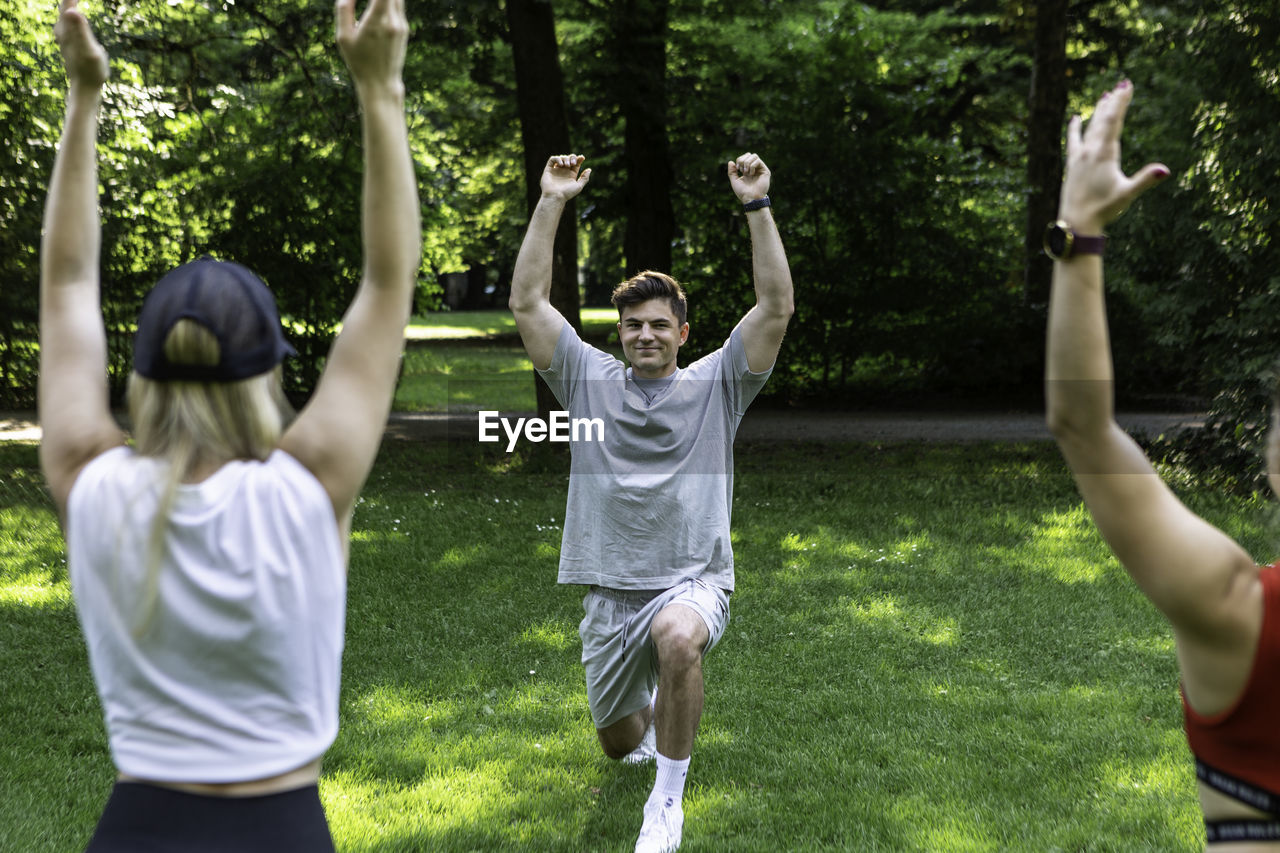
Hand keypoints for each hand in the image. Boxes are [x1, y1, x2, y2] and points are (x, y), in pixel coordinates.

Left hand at [55, 0, 108, 90]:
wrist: (84, 88)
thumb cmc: (90, 70)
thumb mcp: (90, 49)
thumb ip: (81, 30)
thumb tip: (72, 11)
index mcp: (68, 31)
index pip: (68, 6)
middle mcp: (63, 33)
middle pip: (64, 10)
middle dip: (69, 2)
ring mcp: (64, 39)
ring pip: (63, 18)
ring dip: (68, 8)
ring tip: (72, 2)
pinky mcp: (69, 45)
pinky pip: (67, 25)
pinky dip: (70, 18)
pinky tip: (72, 20)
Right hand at [336, 0, 407, 93]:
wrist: (381, 83)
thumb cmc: (358, 62)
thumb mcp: (343, 37)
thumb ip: (343, 10)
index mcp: (377, 22)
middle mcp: (393, 21)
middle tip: (363, 2)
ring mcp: (402, 25)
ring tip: (369, 6)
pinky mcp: (404, 28)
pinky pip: (397, 5)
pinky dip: (388, 0)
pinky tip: (375, 5)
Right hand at [540, 154, 590, 201]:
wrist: (555, 196)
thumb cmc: (567, 193)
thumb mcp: (579, 186)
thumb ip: (585, 178)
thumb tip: (589, 169)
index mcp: (571, 175)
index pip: (576, 164)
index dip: (579, 159)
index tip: (582, 158)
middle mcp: (564, 172)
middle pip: (569, 159)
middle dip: (572, 158)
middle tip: (573, 163)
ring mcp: (556, 170)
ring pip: (561, 158)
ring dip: (565, 158)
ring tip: (566, 165)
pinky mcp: (548, 170)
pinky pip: (552, 159)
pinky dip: (557, 158)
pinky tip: (561, 164)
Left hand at [728, 152, 769, 203]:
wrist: (750, 198)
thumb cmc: (743, 192)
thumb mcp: (734, 181)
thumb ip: (731, 172)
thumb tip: (730, 162)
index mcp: (747, 170)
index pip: (744, 157)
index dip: (739, 160)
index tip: (737, 169)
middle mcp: (754, 169)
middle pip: (749, 154)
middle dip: (743, 160)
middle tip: (741, 170)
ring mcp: (760, 170)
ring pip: (754, 156)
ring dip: (747, 163)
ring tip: (746, 172)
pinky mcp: (765, 171)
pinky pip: (758, 161)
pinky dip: (752, 166)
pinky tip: (751, 174)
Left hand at [1059, 80, 1168, 233]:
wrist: (1075, 223)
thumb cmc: (1103, 210)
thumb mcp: (1127, 194)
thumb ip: (1145, 180)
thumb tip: (1165, 170)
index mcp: (1104, 154)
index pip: (1114, 121)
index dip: (1121, 102)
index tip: (1127, 85)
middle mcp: (1089, 151)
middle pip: (1102, 120)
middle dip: (1113, 102)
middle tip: (1121, 84)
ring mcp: (1079, 157)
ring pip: (1089, 128)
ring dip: (1097, 112)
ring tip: (1104, 96)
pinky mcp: (1071, 165)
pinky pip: (1073, 142)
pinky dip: (1075, 129)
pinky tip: (1075, 118)